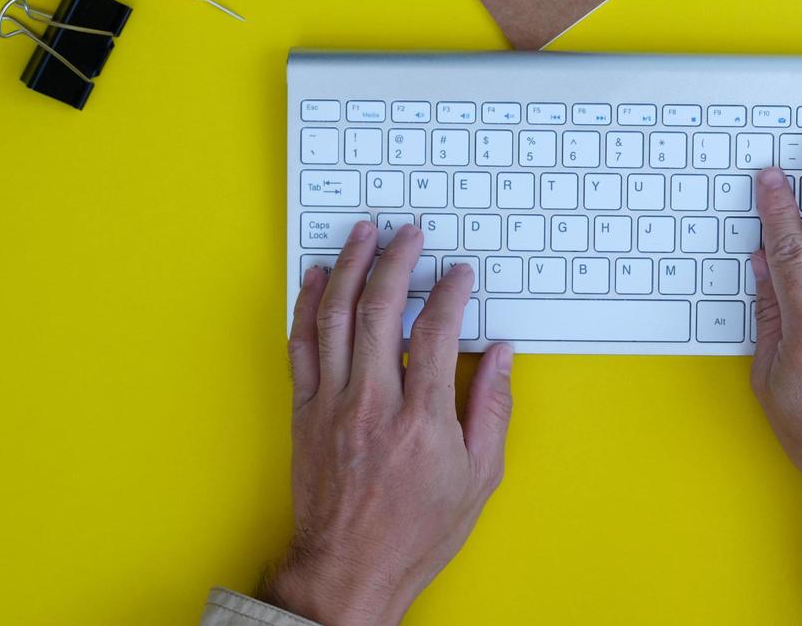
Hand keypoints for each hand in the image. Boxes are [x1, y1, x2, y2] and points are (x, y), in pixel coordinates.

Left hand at [262, 222, 513, 625]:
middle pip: (379, 310)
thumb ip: (492, 408)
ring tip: (365, 234)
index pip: (435, 332)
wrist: (349, 569)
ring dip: (351, 267)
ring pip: (335, 318)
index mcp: (422, 420)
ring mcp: (332, 405)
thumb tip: (500, 355)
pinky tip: (321, 277)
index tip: (460, 274)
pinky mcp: (305, 412)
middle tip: (410, 233)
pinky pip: (301, 346)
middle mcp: (372, 404)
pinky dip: (308, 305)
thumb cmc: (416, 531)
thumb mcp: (479, 477)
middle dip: (397, 262)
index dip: (450, 293)